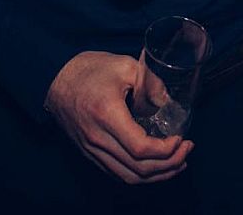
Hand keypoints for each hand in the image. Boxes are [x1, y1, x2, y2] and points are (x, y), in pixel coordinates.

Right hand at [44, 51, 191, 183]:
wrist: (56, 79)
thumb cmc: (90, 69)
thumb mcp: (125, 66)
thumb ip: (152, 83)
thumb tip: (170, 104)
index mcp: (107, 115)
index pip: (140, 148)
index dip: (166, 150)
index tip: (181, 138)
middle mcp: (98, 138)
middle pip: (138, 169)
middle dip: (169, 165)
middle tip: (186, 150)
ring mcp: (92, 149)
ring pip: (128, 176)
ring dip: (157, 175)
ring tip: (177, 162)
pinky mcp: (90, 153)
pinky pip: (117, 172)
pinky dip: (140, 174)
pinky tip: (155, 166)